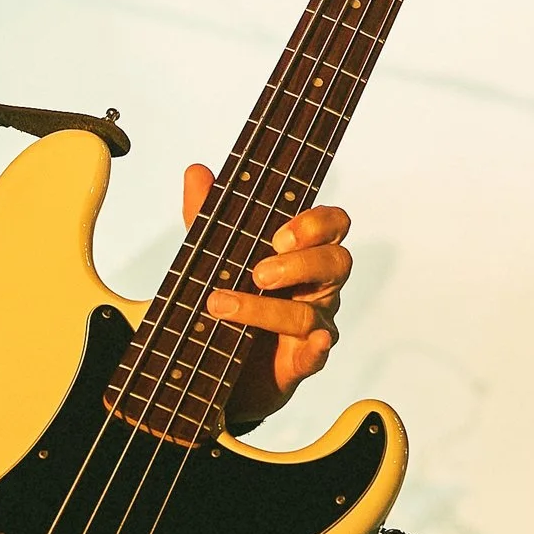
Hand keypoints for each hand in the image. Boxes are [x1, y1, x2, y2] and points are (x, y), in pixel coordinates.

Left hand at [184, 166, 351, 428]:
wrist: (216, 361)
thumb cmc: (232, 297)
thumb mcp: (212, 253)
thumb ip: (207, 215)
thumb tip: (197, 172)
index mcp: (303, 252)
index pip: (333, 225)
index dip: (316, 224)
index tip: (279, 235)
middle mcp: (316, 285)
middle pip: (336, 262)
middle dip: (299, 264)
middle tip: (258, 272)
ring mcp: (314, 323)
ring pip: (312, 311)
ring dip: (267, 309)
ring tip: (224, 307)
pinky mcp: (302, 360)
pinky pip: (319, 354)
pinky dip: (317, 348)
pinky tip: (312, 343)